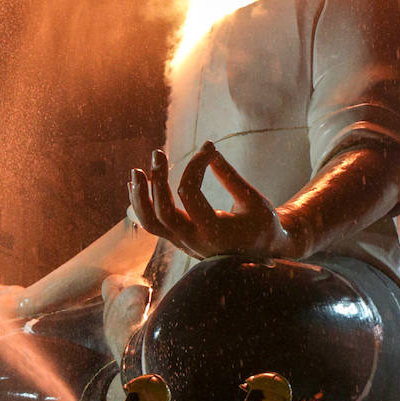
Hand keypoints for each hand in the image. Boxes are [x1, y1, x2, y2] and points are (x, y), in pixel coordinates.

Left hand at [128, 143, 303, 259]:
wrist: (263, 253)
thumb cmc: (262, 224)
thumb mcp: (253, 200)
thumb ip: (230, 177)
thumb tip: (209, 149)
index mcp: (215, 232)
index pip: (189, 193)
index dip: (195, 164)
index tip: (208, 147)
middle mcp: (194, 241)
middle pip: (162, 213)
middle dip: (156, 181)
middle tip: (157, 152)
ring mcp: (183, 243)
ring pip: (150, 223)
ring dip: (139, 197)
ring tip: (135, 171)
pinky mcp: (179, 240)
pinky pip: (153, 225)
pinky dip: (141, 205)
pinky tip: (136, 184)